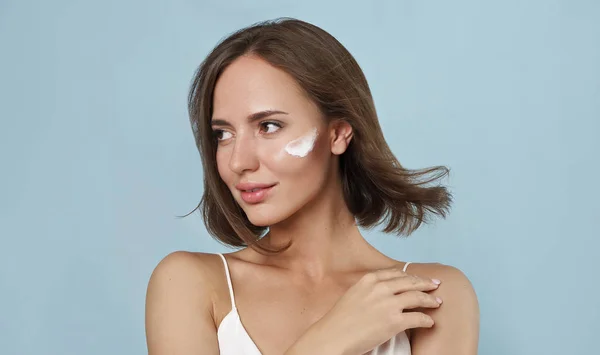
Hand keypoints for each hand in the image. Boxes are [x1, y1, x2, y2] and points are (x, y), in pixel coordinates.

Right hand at [315, 266, 441, 354]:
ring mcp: (389, 304)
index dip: (410, 275)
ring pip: (417, 297)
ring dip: (430, 300)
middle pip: (410, 282)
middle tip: (436, 285)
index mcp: (369, 280)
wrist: (333, 337)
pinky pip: (418, 318)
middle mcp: (380, 289)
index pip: (395, 274)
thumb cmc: (339, 321)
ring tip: (437, 302)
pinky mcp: (395, 322)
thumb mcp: (352, 295)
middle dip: (425, 283)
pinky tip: (430, 322)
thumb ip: (368, 289)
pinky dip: (426, 319)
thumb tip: (383, 292)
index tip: (418, 277)